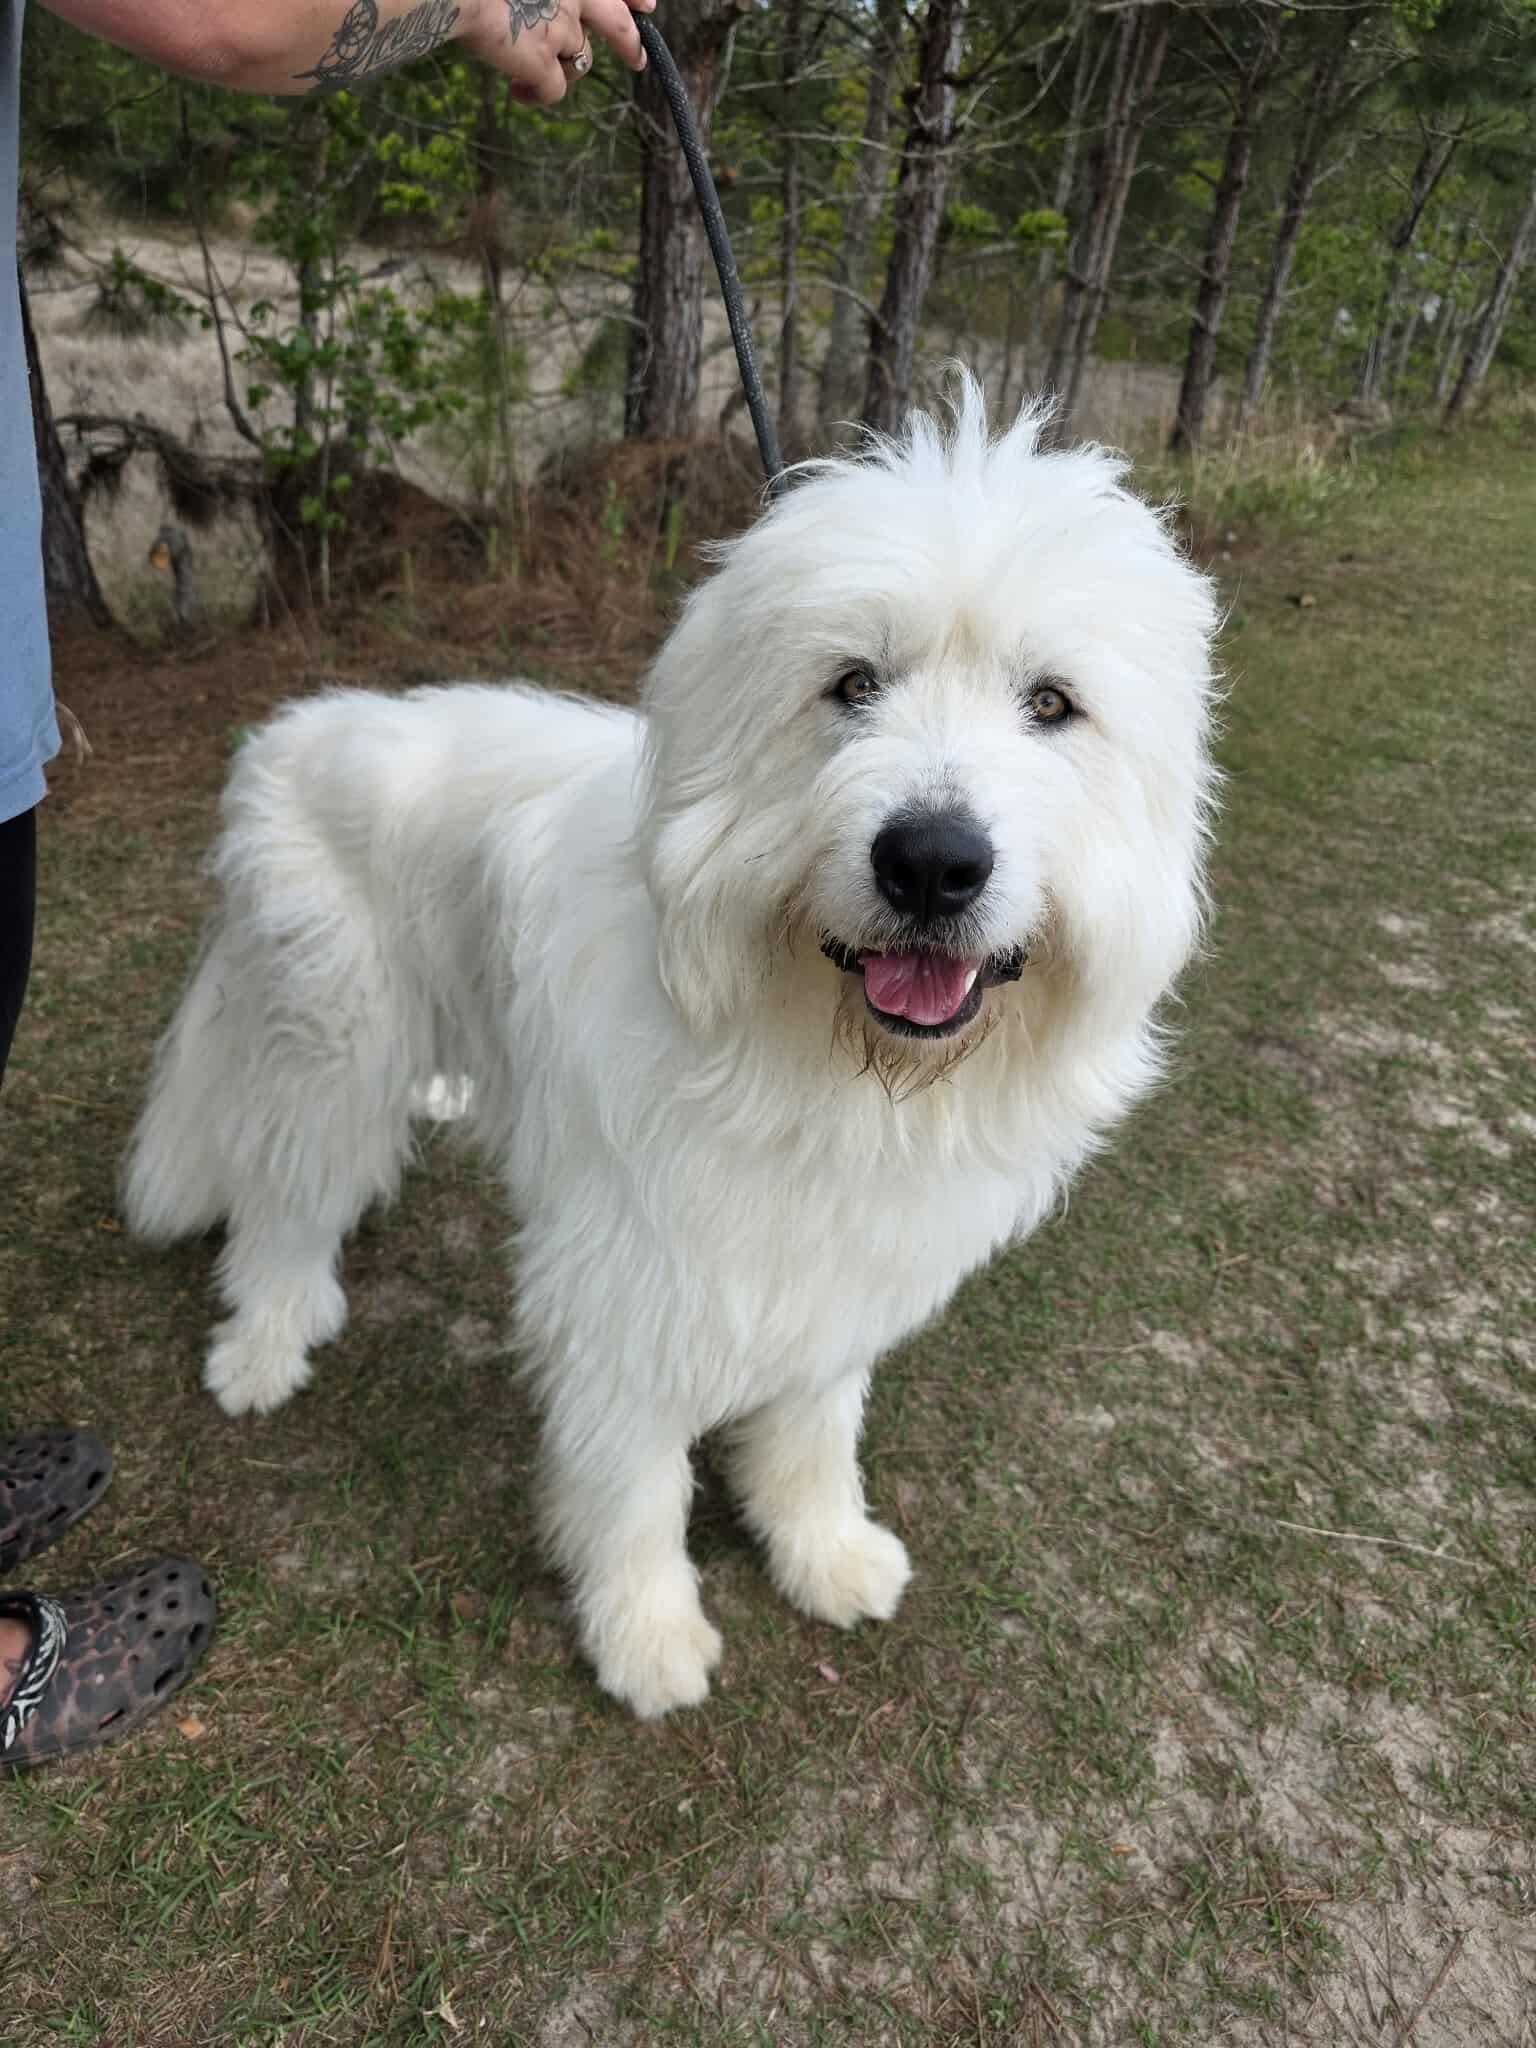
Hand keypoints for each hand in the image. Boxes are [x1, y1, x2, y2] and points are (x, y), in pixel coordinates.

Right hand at [463, 0, 653, 104]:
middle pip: (618, 25)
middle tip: (637, 60)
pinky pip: (554, 91)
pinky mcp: (546, 63)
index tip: (646, 4)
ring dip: (560, 66)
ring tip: (527, 70)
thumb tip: (529, 13)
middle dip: (630, 44)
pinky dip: (536, 95)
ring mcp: (564, 29)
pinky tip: (518, 93)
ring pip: (580, 60)